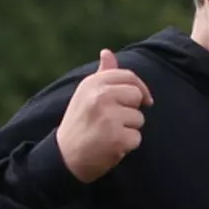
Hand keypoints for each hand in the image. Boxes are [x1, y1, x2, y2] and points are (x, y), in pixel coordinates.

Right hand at [55, 49, 150, 182]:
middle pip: (137, 96)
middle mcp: (101, 96)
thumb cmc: (79, 123)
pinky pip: (136, 138)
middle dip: (131, 110)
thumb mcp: (86, 94)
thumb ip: (102, 74)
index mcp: (93, 83)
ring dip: (129, 129)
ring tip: (108, 133)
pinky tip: (110, 146)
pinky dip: (127, 145)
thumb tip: (107, 52)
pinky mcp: (117, 138)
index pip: (128, 76)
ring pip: (138, 119)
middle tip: (113, 121)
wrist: (65, 156)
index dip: (140, 88)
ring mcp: (109, 117)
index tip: (143, 100)